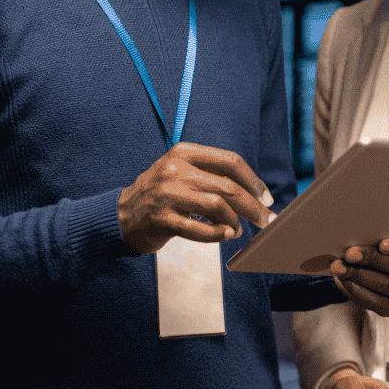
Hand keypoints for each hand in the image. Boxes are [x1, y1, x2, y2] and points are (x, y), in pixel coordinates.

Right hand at [117, 142, 275, 254]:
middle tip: (264, 220)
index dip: (253, 181)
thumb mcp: (182, 173)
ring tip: (238, 230)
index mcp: (184, 152)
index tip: (266, 197)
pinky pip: (198, 229)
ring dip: (235, 221)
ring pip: (216, 206)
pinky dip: (218, 234)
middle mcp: (175, 169)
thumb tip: (253, 193)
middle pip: (227, 186)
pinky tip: (225, 236)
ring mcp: (166, 194)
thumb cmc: (161, 195)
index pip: (230, 161)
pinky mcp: (161, 219)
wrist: (122, 215)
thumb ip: (212, 176)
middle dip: (252, 205)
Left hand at [330, 235, 388, 316]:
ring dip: (360, 276)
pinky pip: (377, 303)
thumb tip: (361, 231)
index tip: (382, 244)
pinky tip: (343, 281)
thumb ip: (384, 230)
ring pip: (387, 286)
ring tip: (339, 267)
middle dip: (373, 260)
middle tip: (350, 253)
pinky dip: (357, 290)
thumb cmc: (386, 239)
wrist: (381, 263)